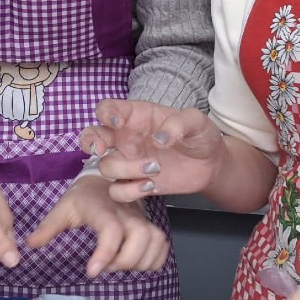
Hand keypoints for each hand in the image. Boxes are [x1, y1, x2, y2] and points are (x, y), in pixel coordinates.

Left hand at [28, 175, 169, 277]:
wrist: (105, 179)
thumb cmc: (84, 197)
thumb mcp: (63, 209)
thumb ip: (48, 228)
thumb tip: (29, 245)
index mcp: (102, 209)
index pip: (111, 229)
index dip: (105, 253)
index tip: (92, 271)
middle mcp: (126, 213)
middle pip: (140, 236)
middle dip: (125, 260)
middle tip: (106, 267)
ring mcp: (141, 218)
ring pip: (155, 241)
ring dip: (140, 262)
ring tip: (118, 265)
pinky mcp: (150, 225)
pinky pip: (162, 245)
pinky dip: (154, 260)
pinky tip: (135, 264)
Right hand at [80, 99, 226, 202]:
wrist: (210, 164)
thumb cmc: (200, 136)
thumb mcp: (197, 122)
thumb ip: (180, 123)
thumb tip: (161, 139)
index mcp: (137, 116)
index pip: (108, 108)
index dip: (106, 113)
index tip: (117, 123)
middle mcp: (126, 138)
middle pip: (92, 135)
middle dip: (90, 141)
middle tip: (101, 149)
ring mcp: (128, 161)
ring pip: (105, 166)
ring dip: (125, 169)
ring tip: (155, 168)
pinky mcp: (134, 183)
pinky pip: (117, 190)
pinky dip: (129, 191)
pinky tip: (150, 186)